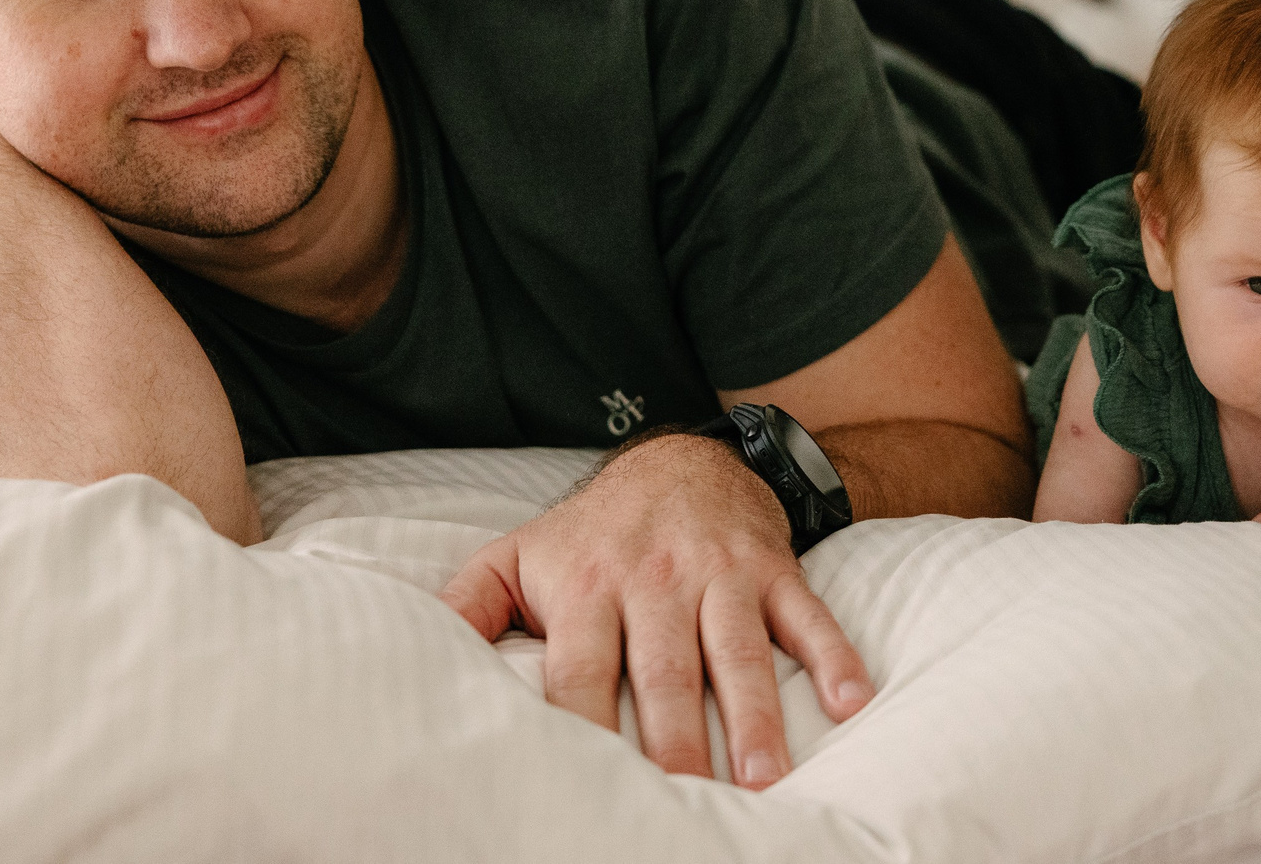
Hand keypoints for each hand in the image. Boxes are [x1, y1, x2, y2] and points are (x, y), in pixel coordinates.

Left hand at [439, 433, 872, 786]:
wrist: (683, 458)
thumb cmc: (593, 532)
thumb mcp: (519, 555)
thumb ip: (467, 606)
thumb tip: (408, 656)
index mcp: (588, 586)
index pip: (580, 669)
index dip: (581, 727)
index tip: (585, 785)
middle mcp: (654, 579)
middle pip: (664, 670)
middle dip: (675, 738)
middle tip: (683, 802)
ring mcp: (720, 572)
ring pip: (737, 649)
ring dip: (756, 714)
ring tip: (764, 778)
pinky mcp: (772, 567)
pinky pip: (808, 614)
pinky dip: (834, 655)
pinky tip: (851, 702)